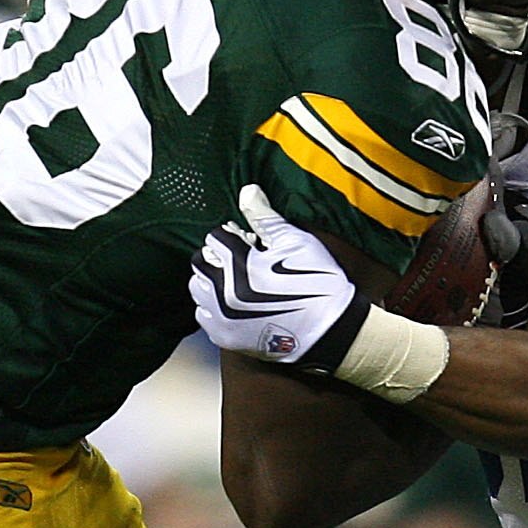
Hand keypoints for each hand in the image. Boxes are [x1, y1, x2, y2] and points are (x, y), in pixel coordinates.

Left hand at [189, 185, 369, 368]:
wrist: (330, 330)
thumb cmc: (316, 282)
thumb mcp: (295, 242)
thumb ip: (265, 217)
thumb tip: (247, 190)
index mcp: (238, 264)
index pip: (216, 238)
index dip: (234, 235)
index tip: (249, 242)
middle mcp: (223, 292)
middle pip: (201, 262)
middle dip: (218, 257)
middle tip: (241, 261)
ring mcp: (222, 317)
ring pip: (198, 289)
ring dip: (212, 281)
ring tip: (235, 281)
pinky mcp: (225, 337)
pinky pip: (204, 316)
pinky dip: (213, 307)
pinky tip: (235, 304)